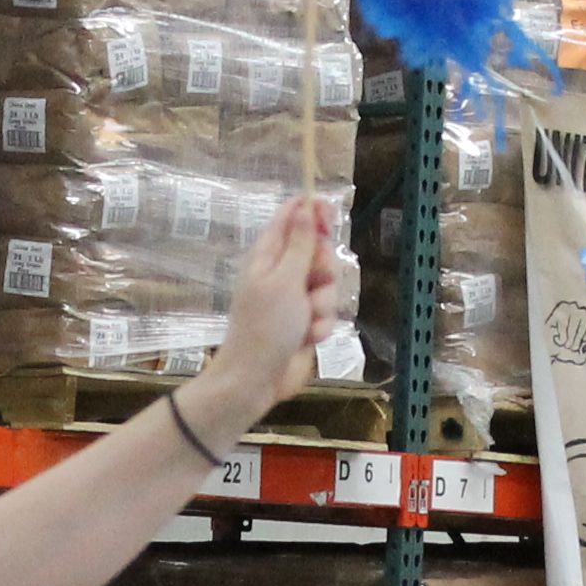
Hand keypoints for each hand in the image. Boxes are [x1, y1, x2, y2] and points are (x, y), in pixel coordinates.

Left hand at [205, 197, 342, 413]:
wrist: (256, 379)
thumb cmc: (265, 326)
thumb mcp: (285, 280)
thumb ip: (300, 243)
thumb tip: (306, 205)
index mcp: (270, 254)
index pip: (293, 215)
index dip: (314, 212)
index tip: (330, 221)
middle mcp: (284, 271)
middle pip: (320, 250)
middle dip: (325, 269)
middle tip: (315, 283)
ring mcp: (297, 297)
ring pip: (330, 284)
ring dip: (324, 304)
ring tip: (307, 320)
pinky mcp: (307, 321)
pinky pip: (328, 312)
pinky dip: (322, 326)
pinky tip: (308, 338)